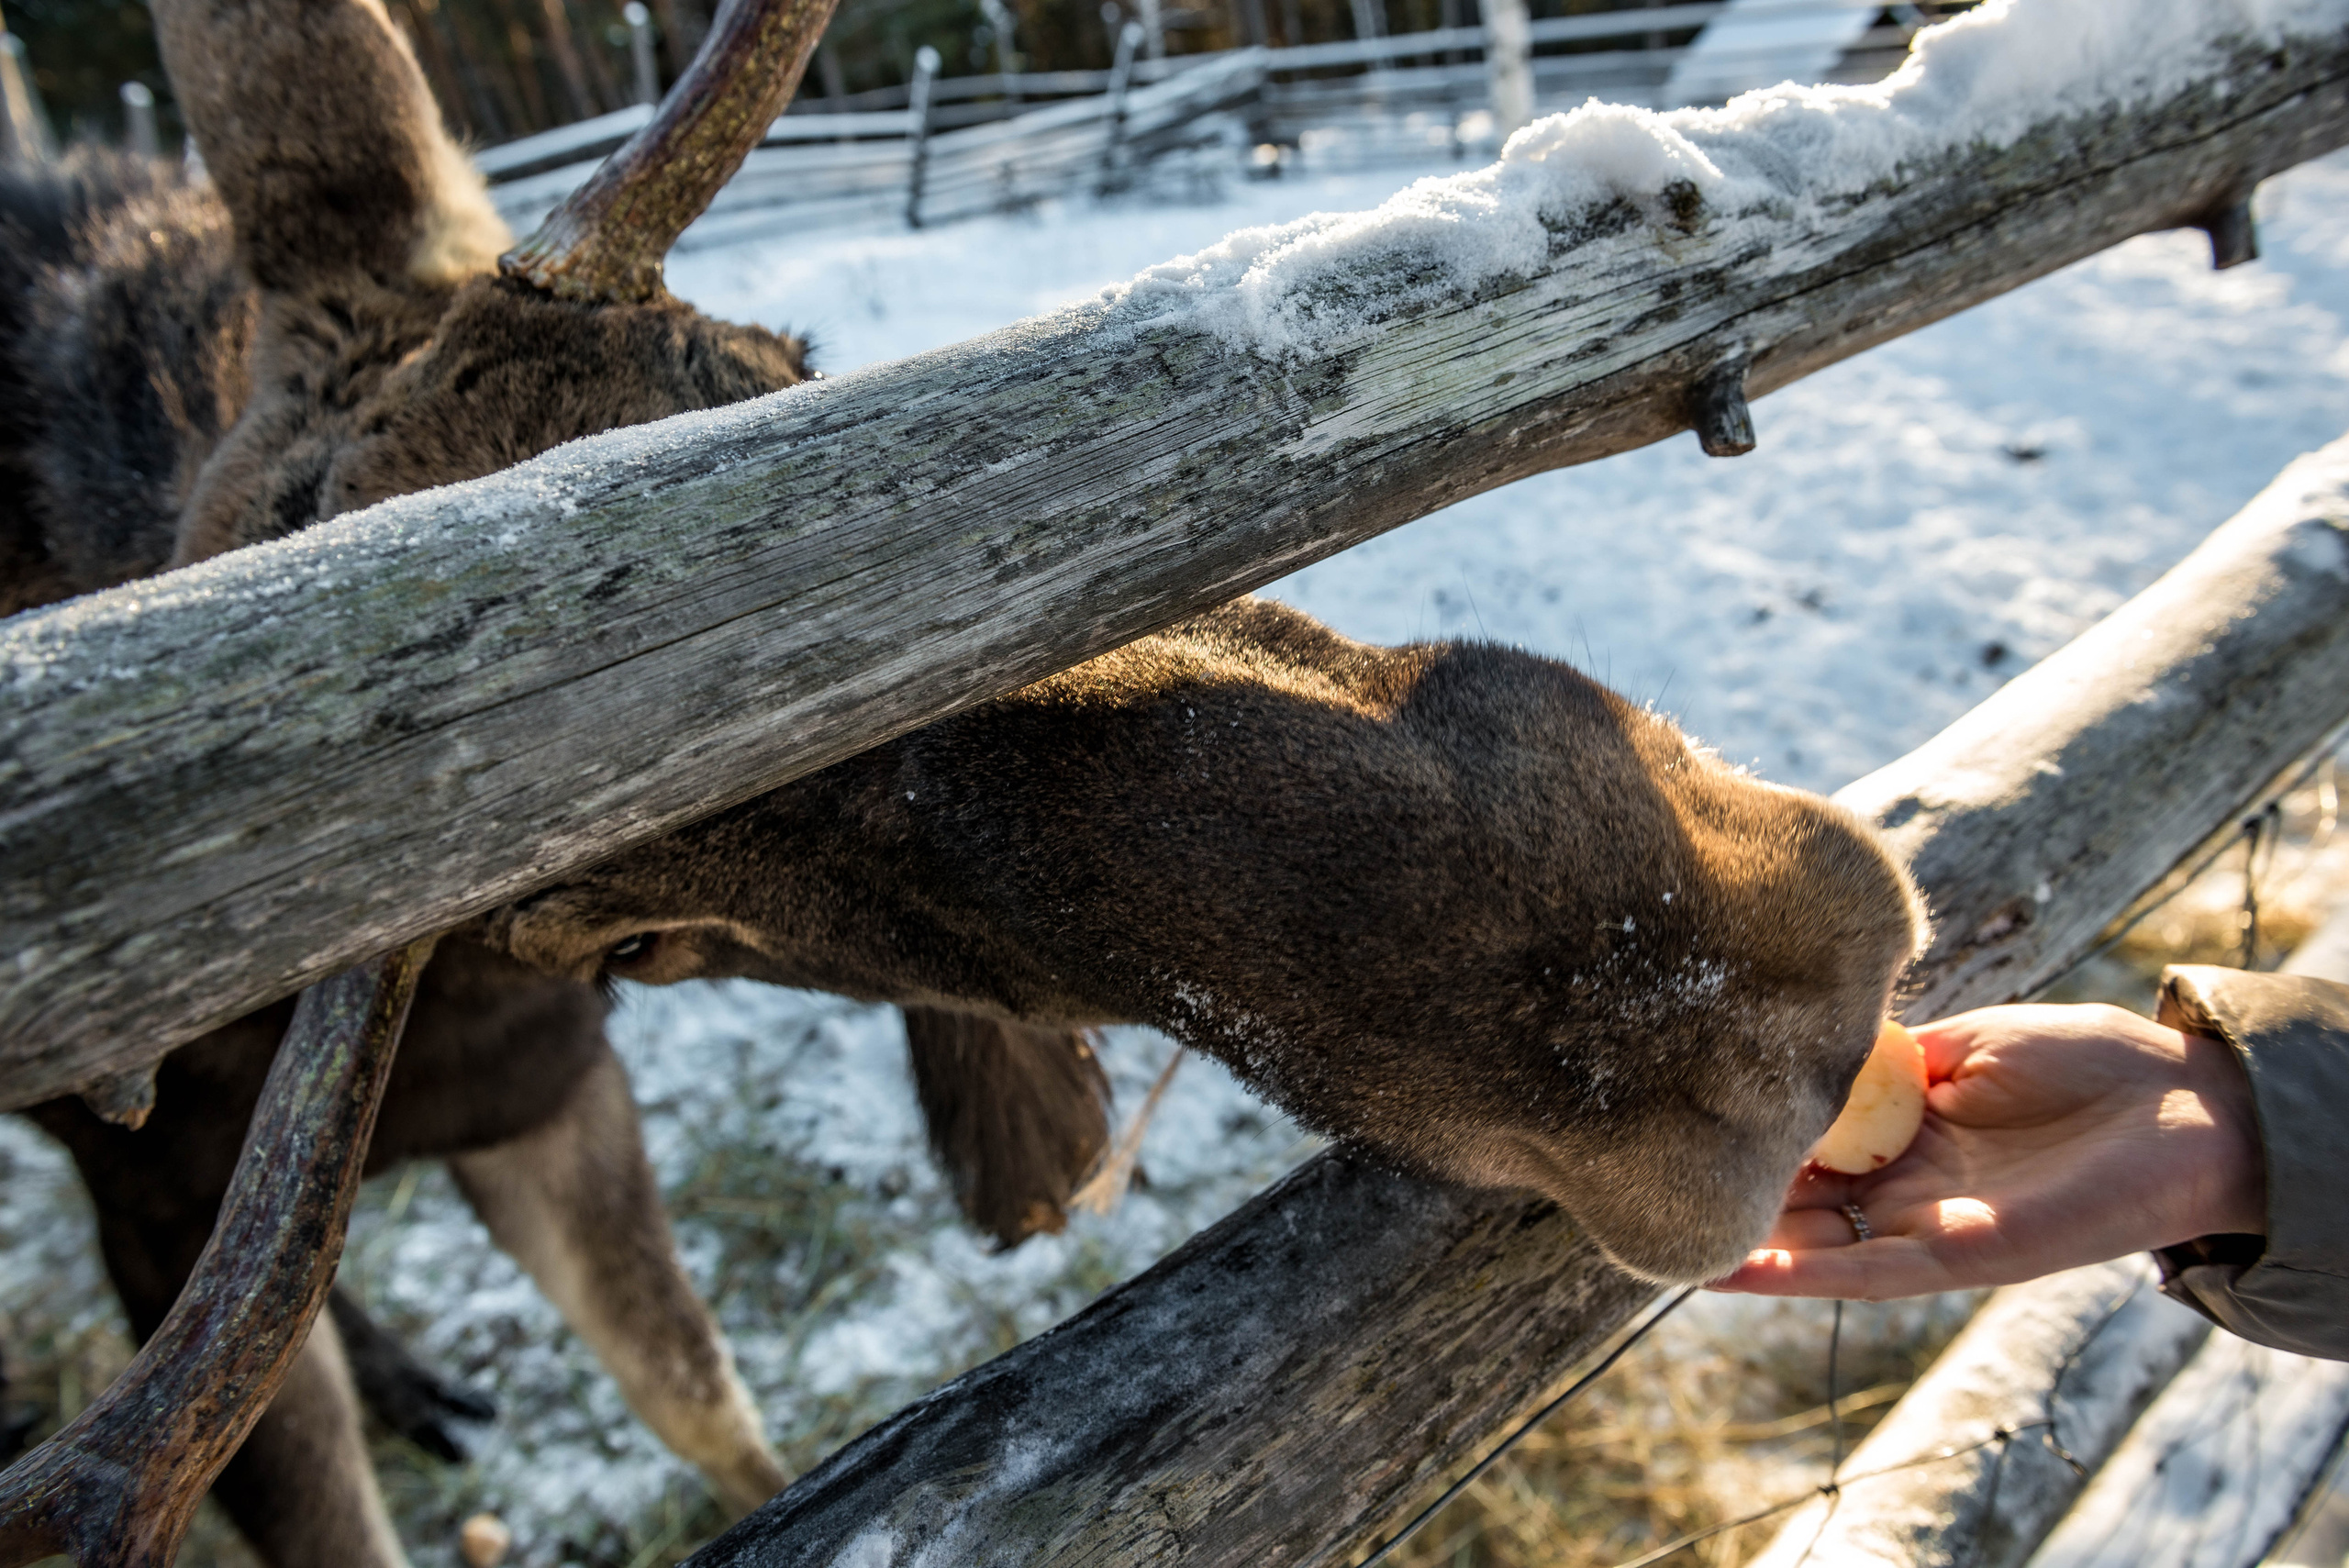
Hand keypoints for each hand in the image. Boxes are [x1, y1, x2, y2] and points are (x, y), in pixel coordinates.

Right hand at [1709, 1003, 2265, 1299]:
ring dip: (1740, 1243)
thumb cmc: (2091, 1063)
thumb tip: (1813, 1042)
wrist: (2187, 1104)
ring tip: (1660, 1233)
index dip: (1747, 1134)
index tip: (1678, 1115)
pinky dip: (1793, 1274)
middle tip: (1643, 1175)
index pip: (1807, 1141)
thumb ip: (1892, 1057)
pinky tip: (1730, 1262)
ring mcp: (1926, 1224)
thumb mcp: (1969, 1043)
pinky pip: (1860, 1272)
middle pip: (1796, 1199)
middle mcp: (1907, 1186)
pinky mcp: (1956, 1254)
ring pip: (1812, 1244)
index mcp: (1909, 1132)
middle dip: (1727, 1191)